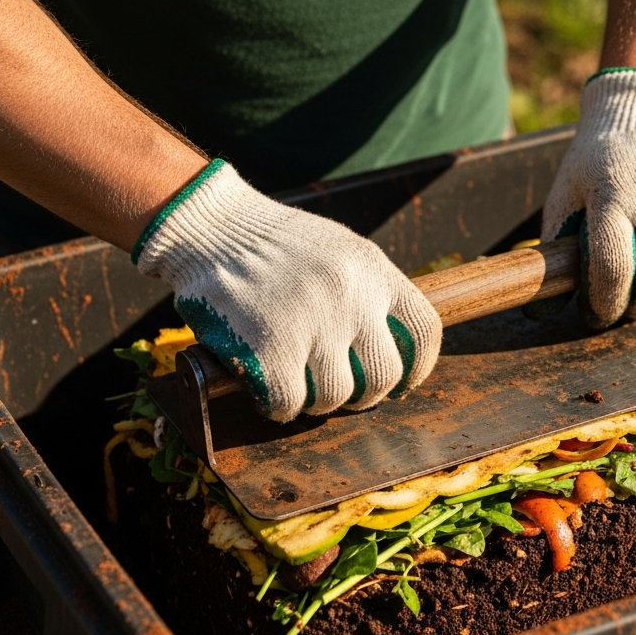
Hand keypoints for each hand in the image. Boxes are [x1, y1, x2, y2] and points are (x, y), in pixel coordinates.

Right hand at [134, 161, 441, 421]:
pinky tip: (269, 392)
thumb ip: (368, 291)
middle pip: (385, 375)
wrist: (211, 227)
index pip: (424, 331)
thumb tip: (391, 346)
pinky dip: (279, 407)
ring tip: (300, 388)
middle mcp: (352, 296)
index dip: (418, 367)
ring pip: (337, 395)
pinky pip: (289, 402)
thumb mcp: (338, 251)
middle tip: (343, 393)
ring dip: (319, 403)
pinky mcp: (270, 347)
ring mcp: (313, 323)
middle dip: (365, 395)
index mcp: (373, 270)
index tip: (401, 382)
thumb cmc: (274, 244)